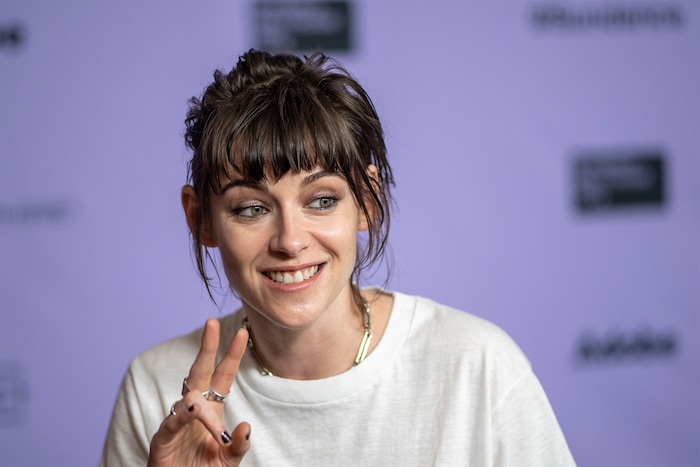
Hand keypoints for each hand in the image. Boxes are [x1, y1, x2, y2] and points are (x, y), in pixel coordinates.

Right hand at [148, 319, 250, 465]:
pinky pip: (172, 423)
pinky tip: (190, 411)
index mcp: (212, 410)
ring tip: (205, 417)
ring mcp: (176, 421)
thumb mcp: (228, 460)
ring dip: (200, 408)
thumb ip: (239, 446)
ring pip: (188, 400)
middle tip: (211, 322)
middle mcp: (194, 410)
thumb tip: (247, 427)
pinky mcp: (162, 439)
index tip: (242, 332)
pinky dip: (181, 417)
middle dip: (207, 347)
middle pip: (200, 372)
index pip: (223, 376)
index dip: (232, 355)